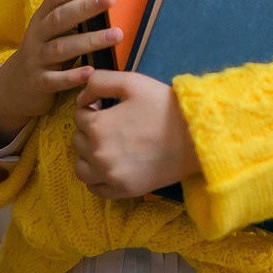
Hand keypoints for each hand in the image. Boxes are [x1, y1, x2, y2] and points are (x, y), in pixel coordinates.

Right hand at [0, 0, 120, 145]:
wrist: (15, 86)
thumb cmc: (46, 52)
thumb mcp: (54, 31)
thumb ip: (74, 16)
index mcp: (42, 18)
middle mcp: (37, 35)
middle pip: (60, 18)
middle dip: (86, 7)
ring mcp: (36, 59)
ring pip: (61, 48)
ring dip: (90, 40)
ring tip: (117, 35)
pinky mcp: (38, 83)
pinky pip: (55, 80)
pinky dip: (72, 76)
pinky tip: (91, 72)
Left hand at [71, 70, 202, 199]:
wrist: (194, 136)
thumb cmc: (163, 106)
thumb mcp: (131, 82)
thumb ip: (99, 82)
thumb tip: (82, 99)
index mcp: (98, 126)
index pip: (79, 116)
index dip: (92, 109)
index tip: (108, 109)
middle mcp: (98, 153)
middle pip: (78, 141)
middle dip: (90, 131)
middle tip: (112, 126)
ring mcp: (109, 175)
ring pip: (81, 167)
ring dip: (88, 156)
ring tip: (108, 147)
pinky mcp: (122, 190)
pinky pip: (95, 188)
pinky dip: (97, 178)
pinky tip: (111, 166)